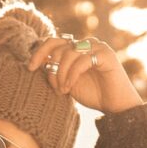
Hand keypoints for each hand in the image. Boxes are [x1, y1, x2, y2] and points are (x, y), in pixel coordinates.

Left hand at [28, 34, 142, 114]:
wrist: (116, 106)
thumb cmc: (93, 94)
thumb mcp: (67, 82)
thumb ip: (56, 71)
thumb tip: (38, 63)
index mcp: (77, 48)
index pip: (53, 41)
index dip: (39, 52)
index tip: (30, 68)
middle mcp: (87, 43)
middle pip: (58, 47)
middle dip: (52, 69)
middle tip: (54, 88)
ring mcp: (97, 47)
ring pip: (68, 53)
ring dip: (61, 74)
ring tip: (63, 90)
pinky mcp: (106, 55)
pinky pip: (81, 61)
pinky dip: (71, 75)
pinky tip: (69, 88)